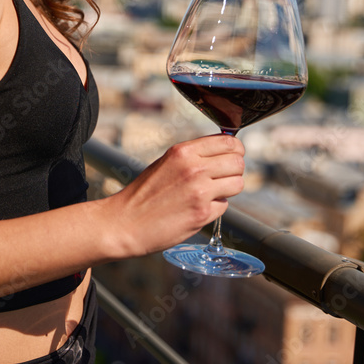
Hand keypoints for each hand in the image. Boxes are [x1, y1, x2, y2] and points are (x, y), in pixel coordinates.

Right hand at [109, 134, 245, 258]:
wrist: (125, 222)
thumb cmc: (144, 193)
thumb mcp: (166, 162)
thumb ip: (194, 156)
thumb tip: (223, 152)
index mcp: (183, 151)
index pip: (228, 142)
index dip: (235, 150)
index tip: (233, 155)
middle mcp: (194, 168)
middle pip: (238, 162)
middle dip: (234, 170)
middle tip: (222, 177)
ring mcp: (200, 191)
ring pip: (238, 183)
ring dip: (228, 189)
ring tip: (211, 192)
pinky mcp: (202, 213)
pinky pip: (225, 205)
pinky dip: (215, 207)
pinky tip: (197, 208)